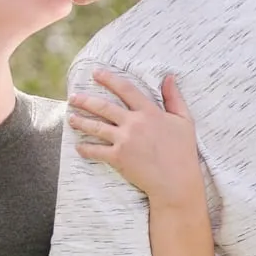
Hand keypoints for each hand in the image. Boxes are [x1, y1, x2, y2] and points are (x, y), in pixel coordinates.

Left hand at [69, 73, 201, 206]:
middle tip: (73, 96)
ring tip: (70, 117)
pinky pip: (96, 151)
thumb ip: (174, 98)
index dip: (109, 79)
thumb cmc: (183, 151)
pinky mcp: (117, 158)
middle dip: (85, 100)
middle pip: (103, 107)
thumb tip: (169, 77)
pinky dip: (84, 148)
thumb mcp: (184, 120)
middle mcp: (134, 123)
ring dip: (80, 121)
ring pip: (96, 127)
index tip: (96, 73)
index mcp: (149, 112)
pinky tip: (78, 146)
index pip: (125, 89)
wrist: (176, 181)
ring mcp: (124, 140)